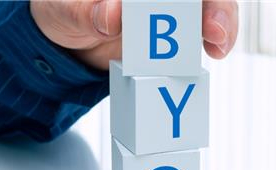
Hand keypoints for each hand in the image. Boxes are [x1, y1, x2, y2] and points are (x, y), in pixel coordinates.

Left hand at [30, 0, 237, 69]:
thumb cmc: (60, 10)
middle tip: (216, 31)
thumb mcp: (64, 9)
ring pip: (202, 10)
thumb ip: (87, 12)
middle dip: (214, 7)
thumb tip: (114, 13)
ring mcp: (163, 9)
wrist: (60, 41)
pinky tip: (212, 53)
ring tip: (218, 45)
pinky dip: (204, 45)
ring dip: (218, 24)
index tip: (195, 6)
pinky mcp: (166, 35)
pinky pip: (191, 37)